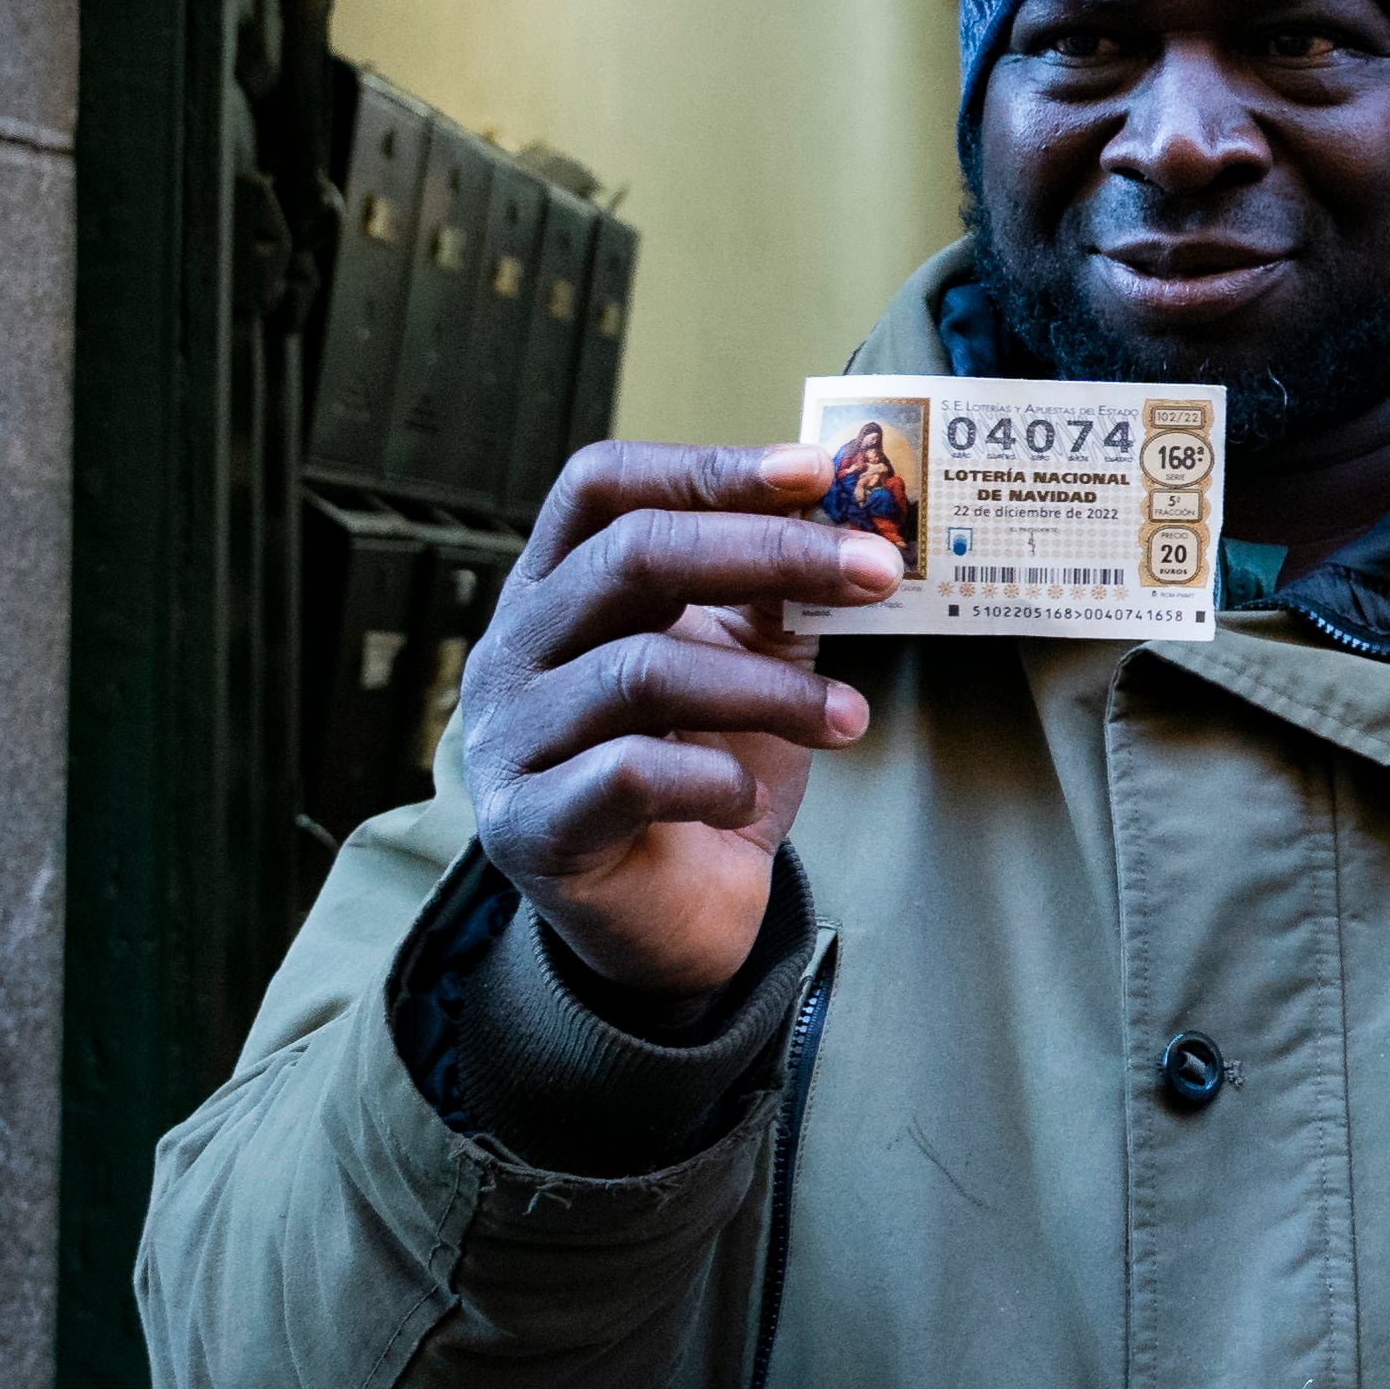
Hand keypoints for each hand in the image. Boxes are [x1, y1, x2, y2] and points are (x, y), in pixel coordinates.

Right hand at [460, 444, 900, 1006]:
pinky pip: (628, 775)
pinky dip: (712, 778)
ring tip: (851, 719)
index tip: (814, 470)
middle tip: (878, 573)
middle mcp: (514, 650)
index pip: (604, 488)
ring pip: (643, 671)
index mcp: (556, 590)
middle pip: (630, 558)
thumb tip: (843, 522)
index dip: (706, 469)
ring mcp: (511, 738)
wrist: (672, 919)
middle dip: (769, 555)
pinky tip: (750, 795)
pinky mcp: (531, 827)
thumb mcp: (744, 666)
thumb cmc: (703, 772)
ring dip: (770, 688)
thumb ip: (770, 598)